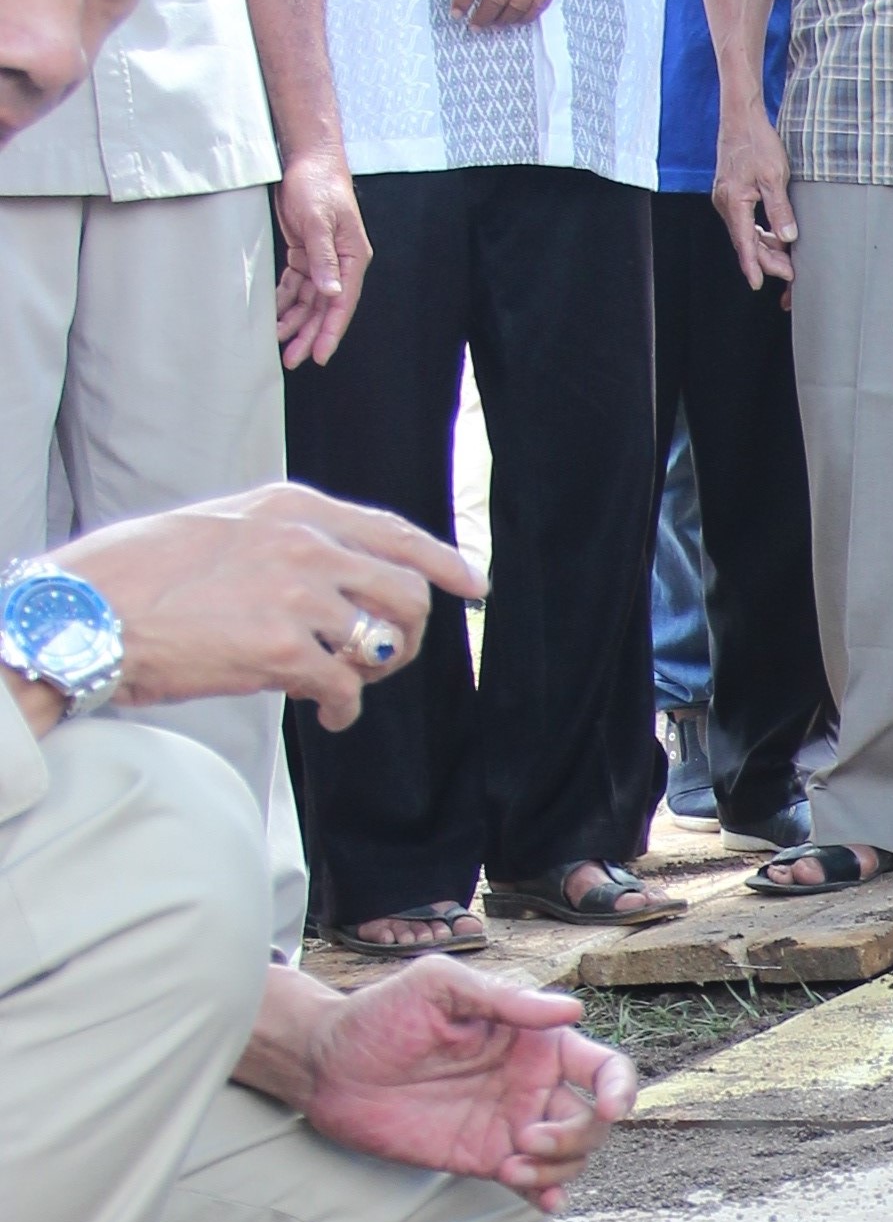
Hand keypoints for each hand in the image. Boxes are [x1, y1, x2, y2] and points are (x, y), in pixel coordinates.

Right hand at [65, 484, 477, 724]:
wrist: (91, 612)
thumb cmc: (143, 575)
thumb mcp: (225, 526)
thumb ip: (285, 539)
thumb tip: (332, 572)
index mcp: (294, 508)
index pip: (393, 532)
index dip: (442, 561)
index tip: (472, 584)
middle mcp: (307, 544)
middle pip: (406, 591)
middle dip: (408, 632)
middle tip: (384, 658)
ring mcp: (300, 596)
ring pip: (383, 643)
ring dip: (373, 672)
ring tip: (342, 684)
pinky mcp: (285, 651)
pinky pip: (347, 688)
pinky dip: (344, 708)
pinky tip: (327, 714)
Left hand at [270, 142, 369, 369]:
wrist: (308, 160)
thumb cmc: (319, 185)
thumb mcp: (319, 220)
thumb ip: (324, 257)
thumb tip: (332, 293)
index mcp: (352, 259)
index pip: (342, 303)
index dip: (330, 331)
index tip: (318, 355)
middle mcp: (340, 264)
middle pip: (325, 308)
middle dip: (308, 334)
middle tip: (292, 359)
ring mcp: (323, 260)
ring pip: (309, 300)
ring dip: (295, 320)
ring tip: (278, 342)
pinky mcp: (305, 253)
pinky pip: (296, 285)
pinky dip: (285, 300)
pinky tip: (274, 314)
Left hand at [287, 961, 636, 1209]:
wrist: (326, 1065)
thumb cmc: (380, 1014)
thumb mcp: (440, 986)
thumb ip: (504, 999)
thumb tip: (571, 1010)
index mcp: (533, 1041)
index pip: (601, 1066)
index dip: (619, 1088)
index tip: (608, 1108)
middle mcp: (530, 1083)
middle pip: (592, 1121)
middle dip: (575, 1137)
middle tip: (526, 1139)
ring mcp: (509, 1123)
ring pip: (570, 1157)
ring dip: (557, 1169)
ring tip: (511, 1166)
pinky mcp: (483, 1158)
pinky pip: (533, 1184)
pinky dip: (547, 1196)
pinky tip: (540, 1201)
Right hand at [712, 110, 796, 292]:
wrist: (740, 118)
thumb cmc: (756, 142)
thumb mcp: (774, 175)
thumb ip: (780, 208)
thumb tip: (787, 236)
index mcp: (733, 201)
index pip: (744, 242)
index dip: (753, 265)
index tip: (758, 284)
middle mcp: (725, 203)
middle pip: (745, 241)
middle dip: (766, 260)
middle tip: (790, 272)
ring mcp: (726, 199)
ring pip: (745, 233)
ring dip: (765, 247)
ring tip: (787, 259)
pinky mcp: (732, 194)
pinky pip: (745, 221)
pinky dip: (759, 233)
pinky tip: (775, 238)